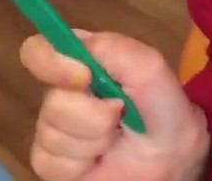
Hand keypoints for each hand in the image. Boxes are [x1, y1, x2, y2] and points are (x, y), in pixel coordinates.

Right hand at [20, 31, 209, 180]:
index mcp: (81, 63)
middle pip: (50, 101)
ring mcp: (53, 128)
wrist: (172, 160)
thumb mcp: (151, 69)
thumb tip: (75, 46)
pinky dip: (80, 164)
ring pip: (51, 135)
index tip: (84, 78)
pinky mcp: (49, 162)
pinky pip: (49, 163)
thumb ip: (116, 49)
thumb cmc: (164, 109)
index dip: (50, 61)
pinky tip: (99, 160)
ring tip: (115, 139)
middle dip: (91, 114)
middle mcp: (62, 93)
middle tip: (119, 117)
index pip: (38, 51)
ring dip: (92, 140)